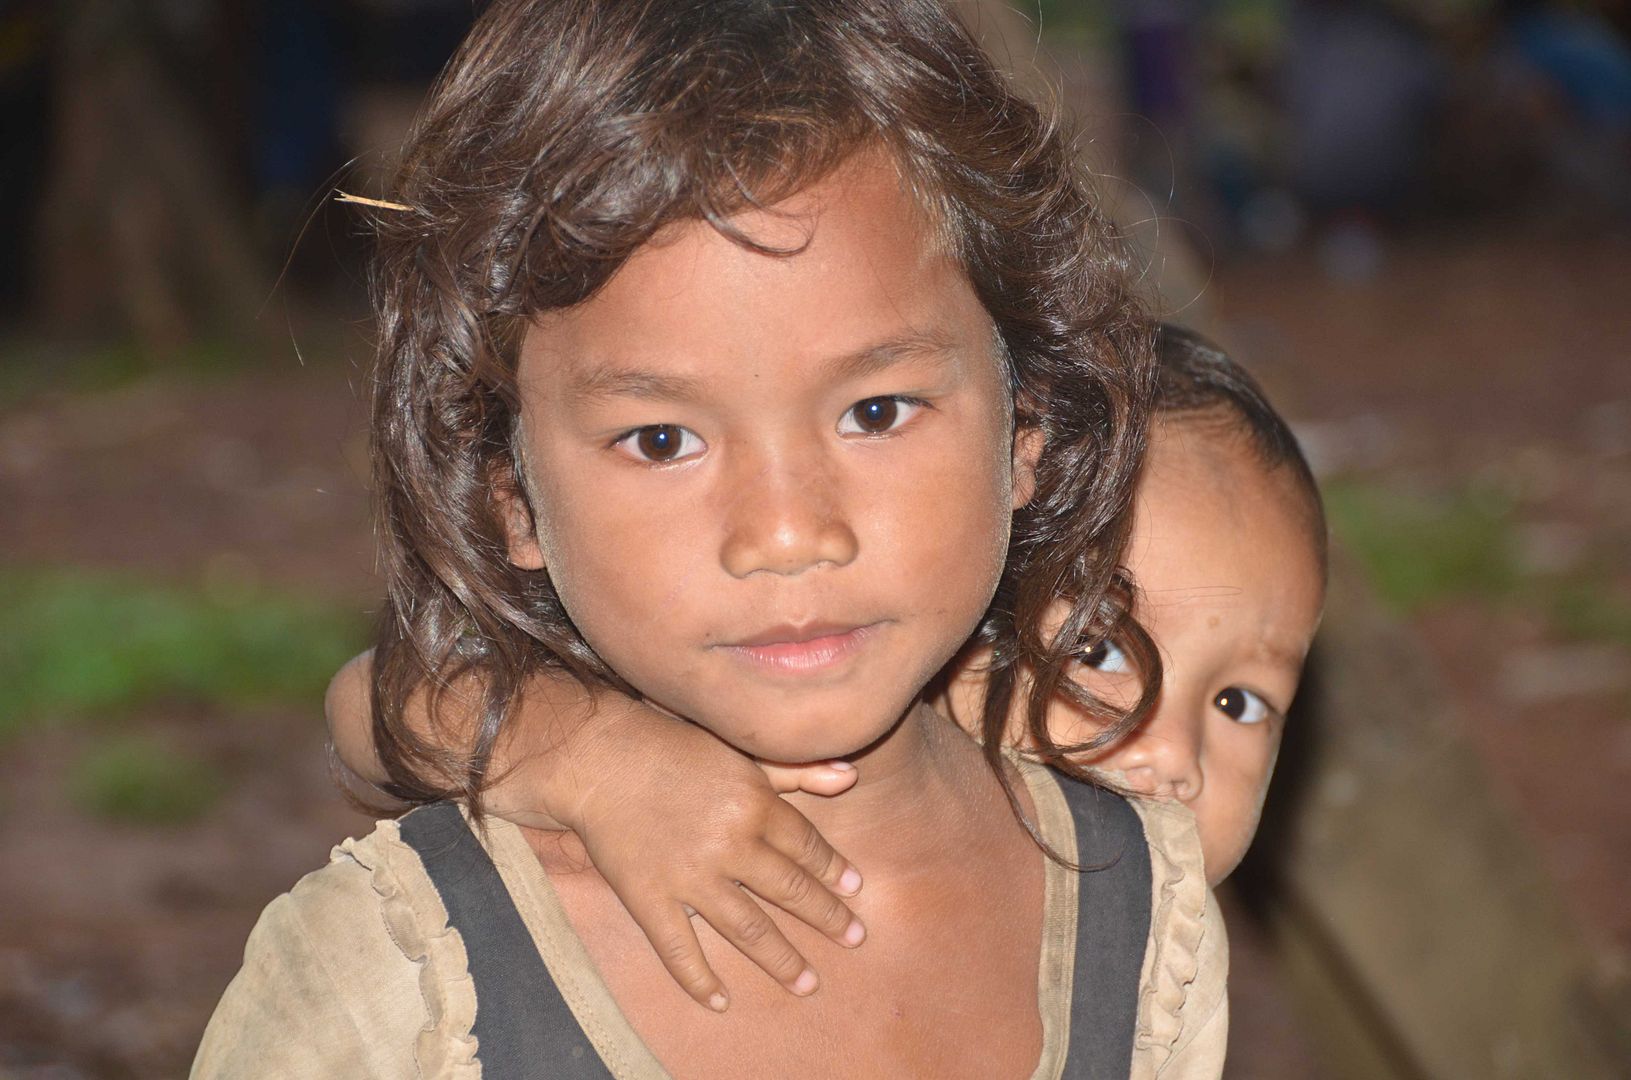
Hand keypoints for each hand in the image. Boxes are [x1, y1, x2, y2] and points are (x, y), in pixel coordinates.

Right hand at [561, 709, 864, 1010]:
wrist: (599, 758)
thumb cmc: (673, 748)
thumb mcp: (739, 753)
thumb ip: (795, 771)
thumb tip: (850, 775)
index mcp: (754, 806)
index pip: (807, 846)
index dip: (833, 869)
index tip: (854, 889)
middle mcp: (730, 846)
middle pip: (789, 890)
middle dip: (827, 917)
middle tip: (855, 938)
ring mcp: (690, 878)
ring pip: (748, 928)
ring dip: (782, 959)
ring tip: (808, 982)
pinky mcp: (650, 899)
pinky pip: (679, 949)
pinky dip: (699, 980)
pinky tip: (721, 1001)